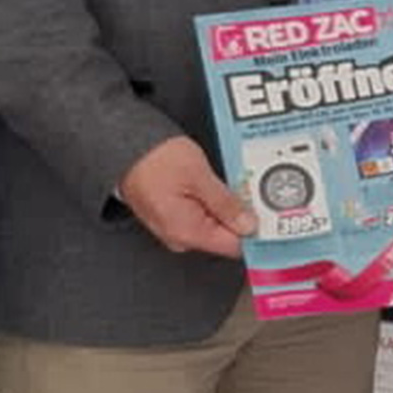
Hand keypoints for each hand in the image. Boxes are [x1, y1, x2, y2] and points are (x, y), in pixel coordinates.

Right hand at [117, 135, 252, 258]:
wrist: (123, 147)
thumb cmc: (154, 159)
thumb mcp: (199, 176)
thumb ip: (226, 204)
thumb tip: (248, 225)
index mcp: (187, 232)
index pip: (234, 246)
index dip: (254, 230)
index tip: (268, 214)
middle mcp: (180, 237)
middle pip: (226, 235)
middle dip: (241, 214)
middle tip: (248, 189)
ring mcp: (175, 228)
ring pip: (215, 223)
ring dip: (226, 205)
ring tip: (227, 182)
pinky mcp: (173, 216)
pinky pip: (202, 215)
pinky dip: (213, 201)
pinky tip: (214, 185)